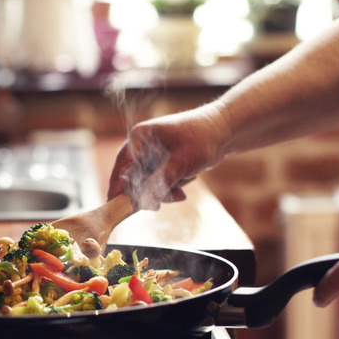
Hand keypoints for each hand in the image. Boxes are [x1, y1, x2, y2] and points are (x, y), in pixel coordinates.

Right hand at [107, 103, 231, 209]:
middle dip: (149, 193)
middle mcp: (142, 145)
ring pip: (147, 184)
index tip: (114, 206)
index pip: (121, 167)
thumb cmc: (202, 139)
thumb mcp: (180, 163)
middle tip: (159, 206)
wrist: (225, 132)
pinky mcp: (162, 163)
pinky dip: (169, 189)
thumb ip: (159, 183)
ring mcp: (152, 155)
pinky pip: (158, 183)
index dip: (117, 188)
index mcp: (139, 137)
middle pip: (133, 179)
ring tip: (181, 192)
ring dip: (163, 192)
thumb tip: (142, 203)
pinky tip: (183, 188)